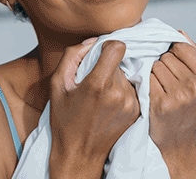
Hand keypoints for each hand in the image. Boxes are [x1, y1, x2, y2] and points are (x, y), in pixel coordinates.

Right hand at [49, 39, 139, 177]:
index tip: (99, 55)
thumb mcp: (57, 85)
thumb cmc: (65, 121)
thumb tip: (93, 41)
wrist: (80, 155)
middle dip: (108, 66)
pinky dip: (122, 90)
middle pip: (121, 61)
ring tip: (101, 95)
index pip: (118, 46)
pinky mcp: (138, 110)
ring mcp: (131, 102)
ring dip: (116, 78)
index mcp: (98, 84)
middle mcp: (119, 93)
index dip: (108, 46)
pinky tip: (109, 103)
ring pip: (127, 74)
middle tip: (94, 81)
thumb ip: (72, 56)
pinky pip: (133, 87)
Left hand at [149, 32, 195, 174]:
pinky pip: (147, 78)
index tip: (173, 66)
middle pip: (166, 56)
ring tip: (160, 88)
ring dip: (152, 74)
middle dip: (162, 64)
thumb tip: (179, 32)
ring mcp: (179, 95)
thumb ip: (191, 55)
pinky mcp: (162, 103)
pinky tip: (151, 95)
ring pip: (155, 65)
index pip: (181, 46)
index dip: (172, 53)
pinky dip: (145, 84)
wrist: (177, 142)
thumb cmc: (185, 107)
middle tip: (166, 82)